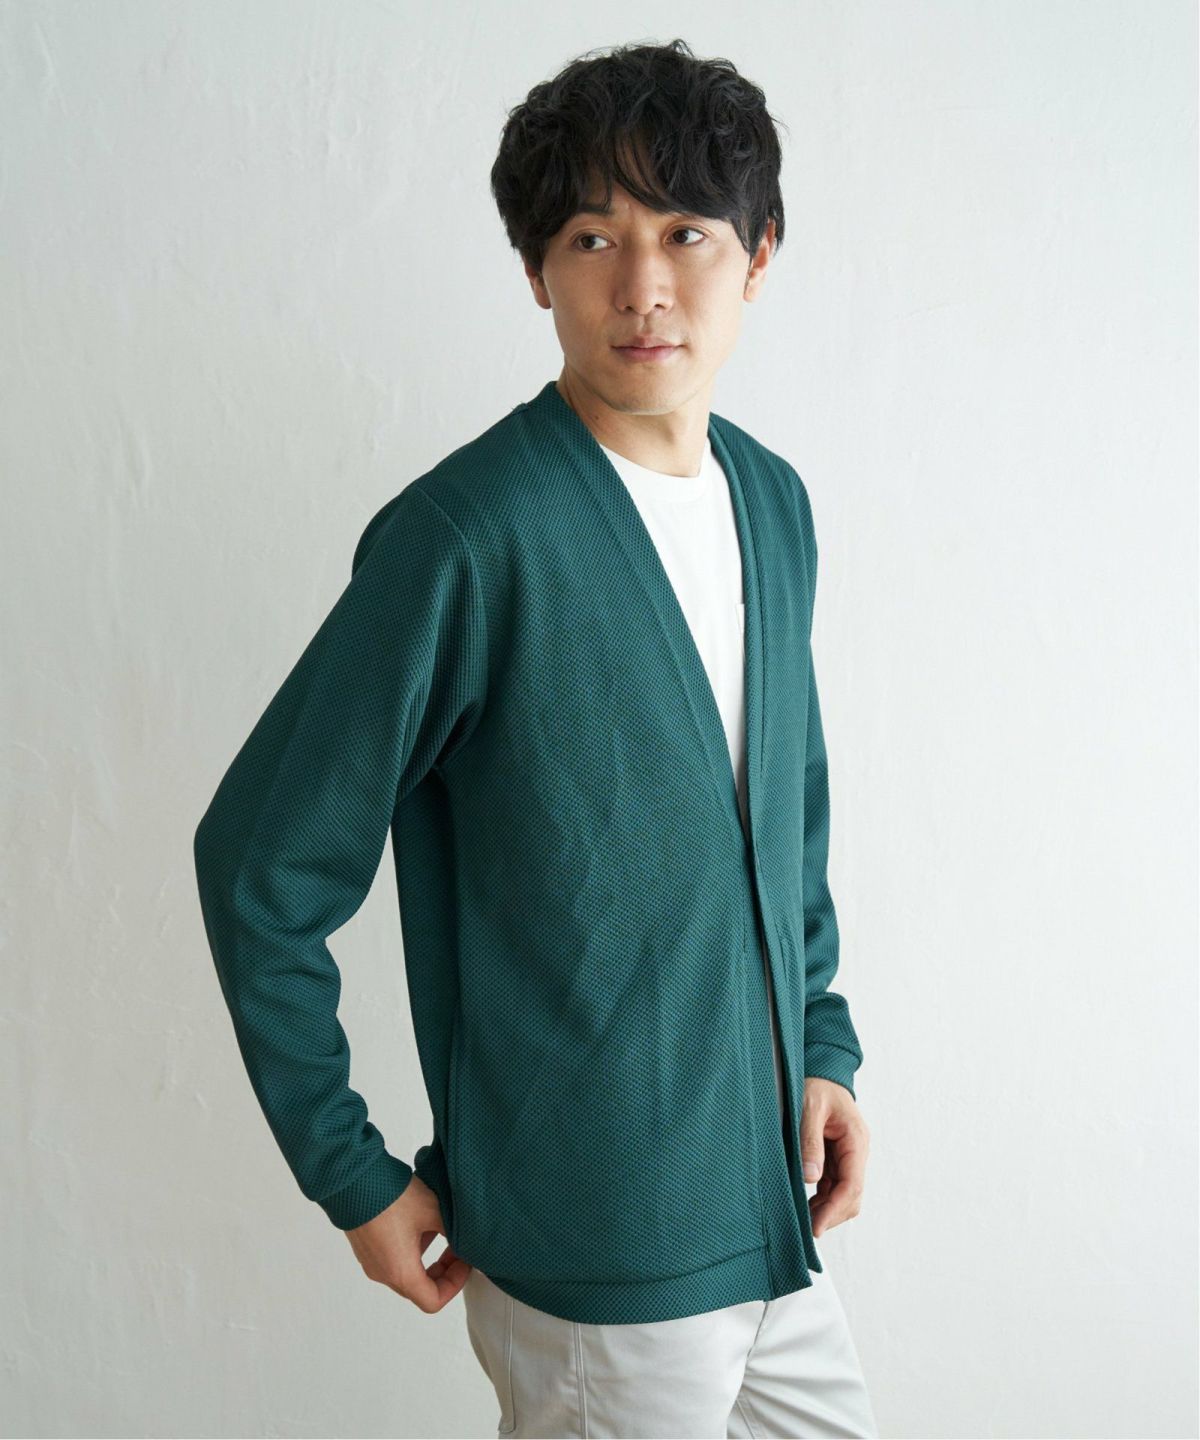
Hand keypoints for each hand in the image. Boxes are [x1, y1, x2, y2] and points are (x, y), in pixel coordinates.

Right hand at [344, 1173, 471, 1311]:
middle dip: (443, 1271)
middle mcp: (383, 1274)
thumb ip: (453, 1231)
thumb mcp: (433, 1211)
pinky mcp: (365, 1248)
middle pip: (420, 1289)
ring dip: (427, 1258)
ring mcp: (372, 1262)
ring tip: (439, 1230)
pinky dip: (411, 1250)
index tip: (464, 1261)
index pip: (432, 1301)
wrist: (352, 1179)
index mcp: (401, 1273)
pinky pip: (392, 1259)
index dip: (455, 1285)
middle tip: (456, 1248)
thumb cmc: (391, 1198)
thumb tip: (466, 1238)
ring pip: (406, 1272)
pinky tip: (418, 1223)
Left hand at [799, 1077, 868, 1238]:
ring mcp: (848, 1156)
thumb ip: (810, 1141)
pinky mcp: (836, 1158)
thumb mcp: (810, 1108)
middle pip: (851, 1196)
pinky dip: (822, 1198)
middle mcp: (856, 1152)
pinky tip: (806, 1203)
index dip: (834, 1210)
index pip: (851, 1185)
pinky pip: (833, 1185)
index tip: (815, 1227)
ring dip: (826, 1209)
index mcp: (856, 1140)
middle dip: (831, 1214)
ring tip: (803, 1218)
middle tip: (806, 1228)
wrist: (822, 1070)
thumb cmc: (817, 1085)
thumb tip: (811, 1178)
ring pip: (843, 1194)